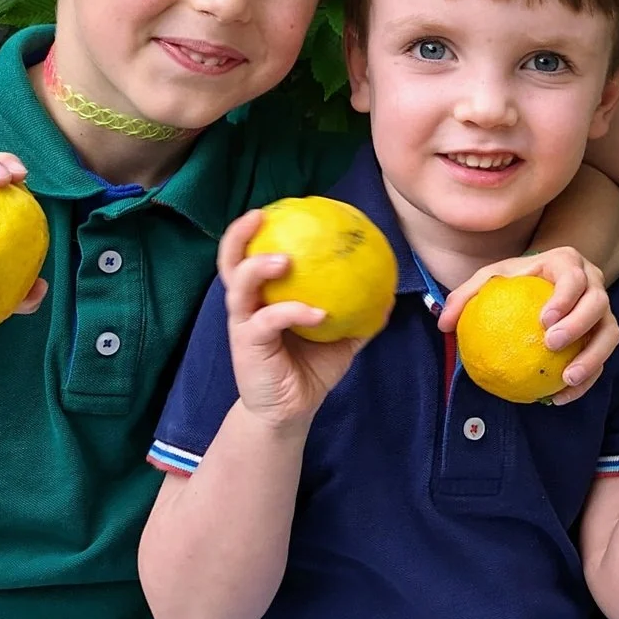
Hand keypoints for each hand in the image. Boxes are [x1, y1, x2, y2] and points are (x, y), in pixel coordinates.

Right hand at [218, 209, 362, 429]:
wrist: (288, 412)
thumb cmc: (309, 370)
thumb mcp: (340, 339)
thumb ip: (359, 316)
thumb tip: (388, 295)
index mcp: (263, 296)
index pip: (252, 254)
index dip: (257, 229)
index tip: (278, 206)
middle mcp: (247, 304)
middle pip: (230, 260)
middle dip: (238, 234)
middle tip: (260, 215)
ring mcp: (243, 324)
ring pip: (239, 286)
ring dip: (259, 267)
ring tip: (285, 259)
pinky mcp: (247, 346)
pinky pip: (268, 321)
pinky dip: (293, 312)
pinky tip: (320, 312)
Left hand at [436, 246, 618, 405]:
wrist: (549, 280)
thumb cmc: (516, 280)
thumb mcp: (491, 278)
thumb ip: (466, 296)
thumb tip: (443, 324)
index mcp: (569, 264)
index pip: (573, 277)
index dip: (565, 297)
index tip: (543, 320)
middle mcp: (594, 284)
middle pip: (598, 303)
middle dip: (579, 325)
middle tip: (552, 344)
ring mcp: (604, 310)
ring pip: (611, 334)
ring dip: (593, 358)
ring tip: (566, 379)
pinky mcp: (605, 335)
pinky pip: (603, 359)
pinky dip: (586, 380)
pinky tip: (560, 397)